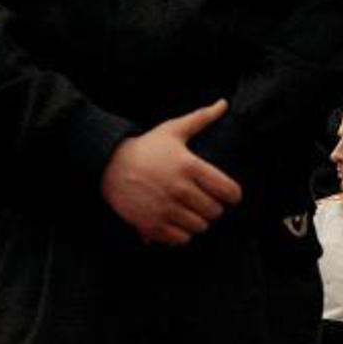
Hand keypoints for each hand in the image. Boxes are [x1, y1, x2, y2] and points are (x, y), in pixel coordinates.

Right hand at [100, 99, 242, 244]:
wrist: (109, 165)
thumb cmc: (146, 147)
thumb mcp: (172, 130)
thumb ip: (201, 118)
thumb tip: (223, 104)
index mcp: (189, 166)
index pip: (228, 191)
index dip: (232, 194)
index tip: (228, 194)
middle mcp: (179, 189)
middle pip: (215, 211)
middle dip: (213, 207)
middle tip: (204, 201)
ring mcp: (165, 208)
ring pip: (200, 227)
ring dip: (198, 221)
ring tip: (190, 211)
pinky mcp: (153, 224)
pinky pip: (182, 239)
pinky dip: (182, 233)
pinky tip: (176, 221)